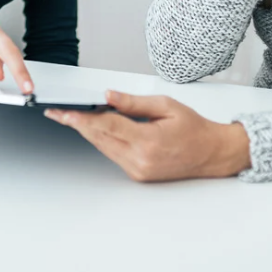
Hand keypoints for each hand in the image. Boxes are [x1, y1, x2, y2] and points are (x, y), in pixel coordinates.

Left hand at [45, 91, 250, 181]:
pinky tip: (99, 127)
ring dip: (89, 131)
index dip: (82, 119)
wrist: (212, 154)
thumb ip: (133, 103)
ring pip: (103, 147)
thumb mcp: (166, 106)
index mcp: (148, 141)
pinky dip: (104, 139)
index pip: (107, 127)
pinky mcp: (137, 174)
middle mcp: (140, 160)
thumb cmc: (194, 128)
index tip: (64, 114)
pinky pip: (113, 153)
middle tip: (58, 111)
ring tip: (75, 115)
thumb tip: (108, 96)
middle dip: (78, 124)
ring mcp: (138, 170)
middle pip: (99, 138)